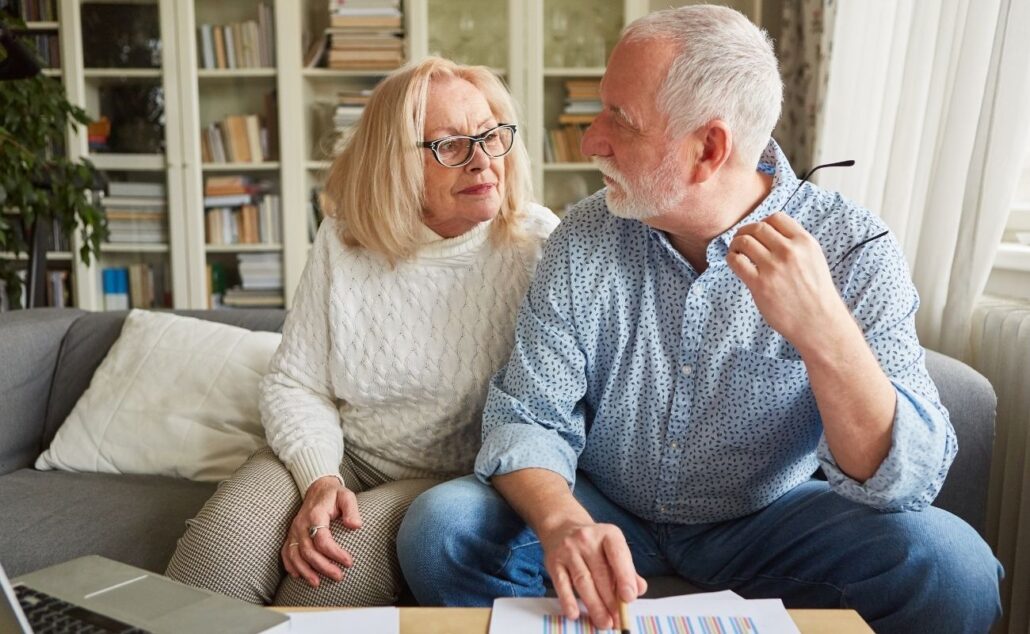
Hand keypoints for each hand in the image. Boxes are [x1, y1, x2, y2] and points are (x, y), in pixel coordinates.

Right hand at [281, 475, 362, 586]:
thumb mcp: (347, 496)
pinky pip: (286, 552)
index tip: (349, 562)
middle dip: (323, 567)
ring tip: (317, 583)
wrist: (317, 488)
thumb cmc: (334, 494)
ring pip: (295, 555)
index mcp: (315, 515)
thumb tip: (355, 525)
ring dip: (305, 571)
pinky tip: (298, 575)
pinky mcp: (291, 534)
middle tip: (338, 576)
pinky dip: (290, 565)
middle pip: (308, 551)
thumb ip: (352, 509)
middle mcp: (301, 524)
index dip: (335, 553)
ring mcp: (294, 530)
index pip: (323, 540)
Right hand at [539, 521, 646, 629]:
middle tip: (618, 619)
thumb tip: (639, 589)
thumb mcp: (613, 549)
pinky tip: (574, 613)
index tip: (629, 598)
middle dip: (611, 600)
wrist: (563, 527)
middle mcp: (586, 539)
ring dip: (594, 605)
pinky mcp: (553, 562)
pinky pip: (561, 584)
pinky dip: (568, 600)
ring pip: (583, 581)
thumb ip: (628, 569)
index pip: (617, 555)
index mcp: (608, 534)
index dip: (624, 577)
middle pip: (600, 573)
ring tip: (603, 621)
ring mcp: (568, 550)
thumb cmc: (594, 544)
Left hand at [727, 212, 850, 350]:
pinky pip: (736, 261)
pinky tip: (735, 263)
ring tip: (736, 251)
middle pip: (758, 228)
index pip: (776, 218)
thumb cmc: (816, 293)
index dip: (762, 223)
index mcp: (805, 242)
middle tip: (741, 240)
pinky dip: (731, 258)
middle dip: (746, 231)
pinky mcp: (760, 284)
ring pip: (744, 241)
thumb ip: (796, 245)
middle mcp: (789, 251)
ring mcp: (774, 267)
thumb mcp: (814, 259)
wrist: (819, 322)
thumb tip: (769, 234)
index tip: (758, 232)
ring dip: (736, 244)